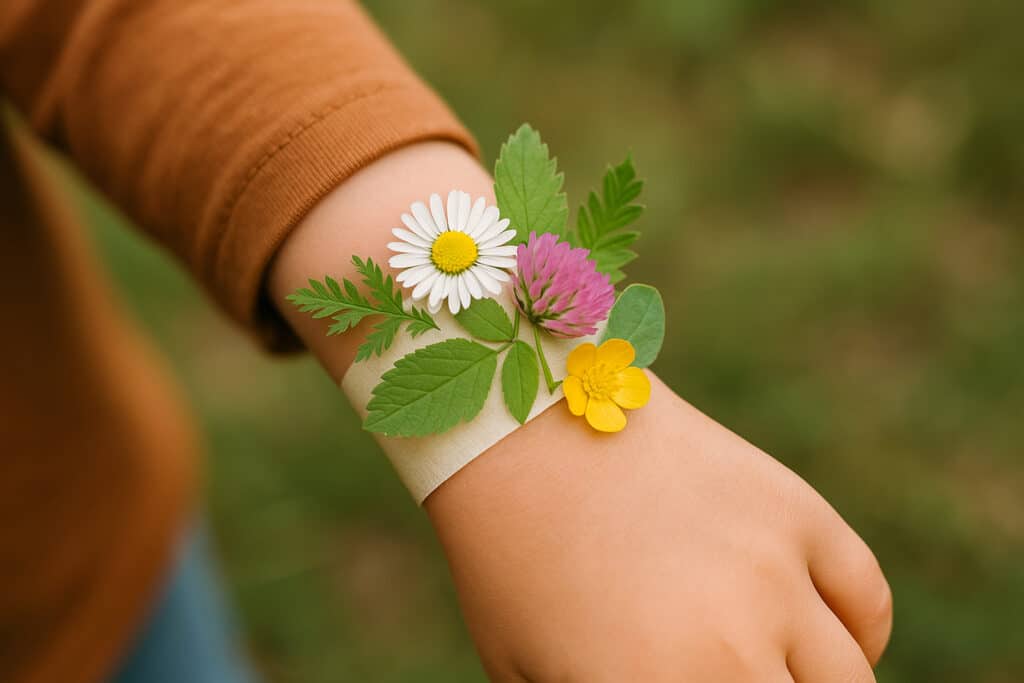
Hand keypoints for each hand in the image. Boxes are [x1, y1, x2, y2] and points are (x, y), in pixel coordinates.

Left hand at [426, 374, 891, 681]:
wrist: (519, 429)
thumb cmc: (509, 563)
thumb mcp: (532, 672)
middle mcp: (728, 647)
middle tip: (731, 674)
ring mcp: (770, 571)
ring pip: (846, 677)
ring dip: (819, 682)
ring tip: (779, 670)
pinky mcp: (791, 509)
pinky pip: (863, 597)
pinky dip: (858, 634)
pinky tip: (822, 643)